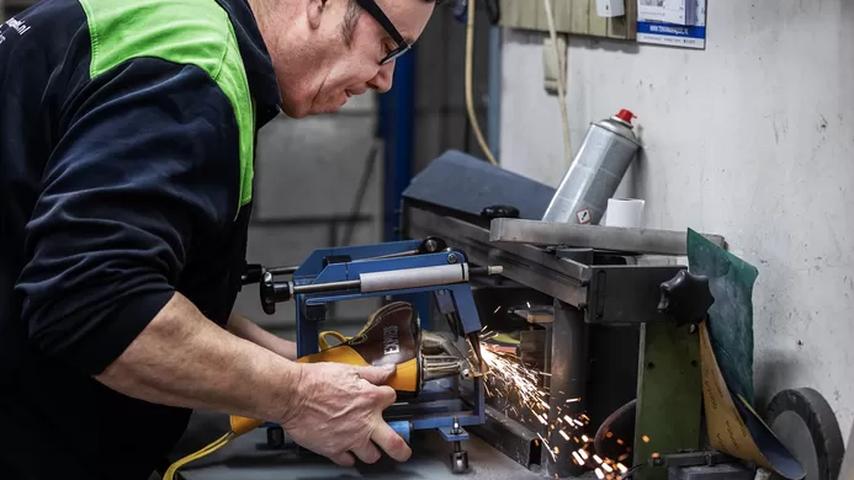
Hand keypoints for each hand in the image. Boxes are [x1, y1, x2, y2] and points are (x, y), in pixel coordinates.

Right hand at [280, 362, 411, 465]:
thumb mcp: (348, 370)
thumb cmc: (315, 381)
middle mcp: (365, 422)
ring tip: (367, 446)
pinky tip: (345, 449)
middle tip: (403, 451)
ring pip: (372, 456)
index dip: (387, 397)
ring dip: (371, 451)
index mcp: (371, 399)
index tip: (384, 399)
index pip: (392, 399)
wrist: (292, 394)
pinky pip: (348, 461)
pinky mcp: (334, 450)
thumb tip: (388, 370)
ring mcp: (351, 439)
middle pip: (395, 444)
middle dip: (402, 450)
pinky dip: (348, 456)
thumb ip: (371, 373)